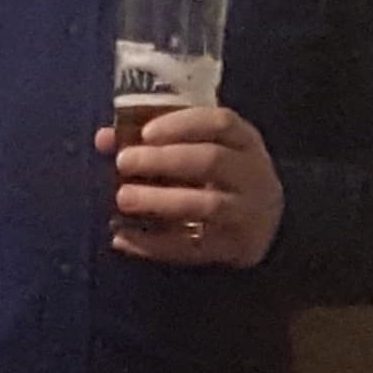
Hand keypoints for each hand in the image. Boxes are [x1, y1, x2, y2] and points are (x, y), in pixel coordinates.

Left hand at [97, 105, 284, 268]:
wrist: (268, 223)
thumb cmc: (222, 176)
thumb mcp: (203, 149)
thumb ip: (156, 141)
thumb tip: (104, 139)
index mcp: (244, 140)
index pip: (220, 123)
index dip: (182, 125)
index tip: (146, 132)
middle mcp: (252, 174)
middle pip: (211, 161)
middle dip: (164, 161)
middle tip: (124, 163)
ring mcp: (247, 213)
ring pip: (207, 205)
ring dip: (161, 201)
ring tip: (123, 198)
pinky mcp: (234, 248)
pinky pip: (194, 248)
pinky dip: (155, 244)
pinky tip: (123, 238)